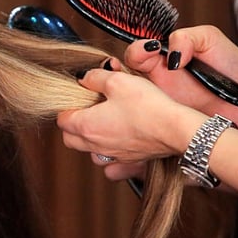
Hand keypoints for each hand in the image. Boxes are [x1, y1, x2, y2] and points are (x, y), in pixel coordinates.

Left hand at [57, 62, 207, 163]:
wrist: (176, 130)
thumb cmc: (147, 106)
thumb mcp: (118, 81)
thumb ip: (95, 78)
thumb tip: (84, 77)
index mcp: (86, 126)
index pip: (62, 120)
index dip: (67, 106)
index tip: (78, 97)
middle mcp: (95, 145)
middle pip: (70, 138)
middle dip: (73, 124)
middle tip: (86, 108)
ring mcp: (112, 155)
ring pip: (88, 150)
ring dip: (89, 137)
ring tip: (103, 120)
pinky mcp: (129, 159)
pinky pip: (109, 156)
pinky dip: (108, 146)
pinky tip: (121, 132)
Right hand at [124, 25, 237, 129]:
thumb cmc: (231, 64)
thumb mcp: (209, 38)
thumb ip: (185, 37)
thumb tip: (170, 56)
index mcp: (164, 56)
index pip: (137, 51)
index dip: (137, 50)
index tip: (149, 50)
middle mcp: (157, 78)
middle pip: (124, 75)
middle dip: (121, 73)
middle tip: (133, 75)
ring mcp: (160, 100)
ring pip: (130, 99)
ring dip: (127, 97)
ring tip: (137, 94)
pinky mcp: (167, 121)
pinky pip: (146, 119)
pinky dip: (139, 117)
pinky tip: (146, 113)